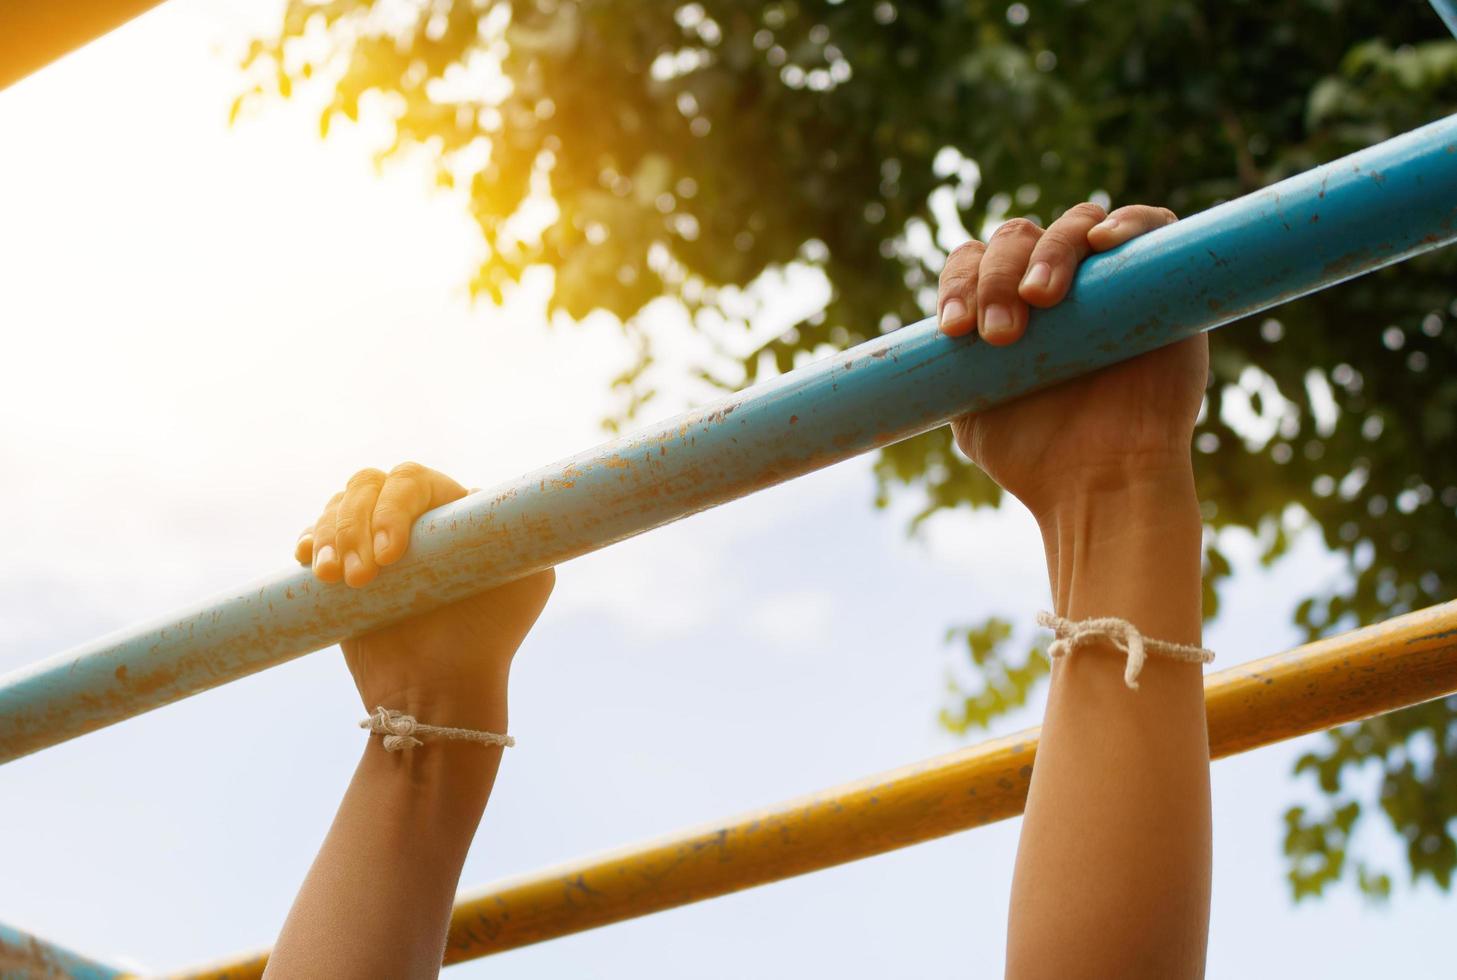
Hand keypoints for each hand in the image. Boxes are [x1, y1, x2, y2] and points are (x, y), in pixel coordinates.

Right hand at [295, 462, 553, 728]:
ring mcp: (375, 543)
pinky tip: (310, 561)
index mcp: (453, 513)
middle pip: (368, 487)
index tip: (391, 555)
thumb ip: (524, 531)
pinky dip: (311, 542)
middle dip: (355, 526)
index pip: (413, 481)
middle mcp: (414, 522)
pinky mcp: (344, 570)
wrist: (439, 691)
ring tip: (337, 581)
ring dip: (332, 537)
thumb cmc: (488, 638)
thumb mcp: (530, 581)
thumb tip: (495, 495)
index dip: (394, 507)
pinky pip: (317, 536)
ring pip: (339, 507)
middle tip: (362, 578)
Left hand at [936, 203, 1207, 517]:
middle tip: (1002, 335)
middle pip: (1018, 237)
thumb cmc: (1035, 456)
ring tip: (1041, 297)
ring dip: (1052, 252)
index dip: (959, 283)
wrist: (1101, 485)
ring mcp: (1110, 279)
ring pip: (1075, 224)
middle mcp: (1056, 286)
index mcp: (1006, 307)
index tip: (955, 330)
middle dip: (999, 276)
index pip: (974, 261)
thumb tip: (933, 337)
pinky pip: (1154, 225)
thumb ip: (950, 368)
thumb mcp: (971, 411)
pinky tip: (1101, 242)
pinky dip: (1128, 222)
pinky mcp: (1164, 282)